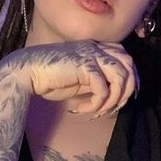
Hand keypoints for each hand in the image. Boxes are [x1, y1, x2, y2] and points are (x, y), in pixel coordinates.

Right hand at [2, 39, 138, 116]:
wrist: (29, 72)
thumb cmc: (50, 78)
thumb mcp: (79, 79)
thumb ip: (96, 81)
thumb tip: (111, 95)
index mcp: (97, 48)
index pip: (126, 59)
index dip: (131, 80)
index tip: (122, 99)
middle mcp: (97, 48)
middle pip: (129, 66)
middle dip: (127, 91)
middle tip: (113, 108)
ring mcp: (92, 55)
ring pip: (120, 78)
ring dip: (112, 101)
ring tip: (97, 111)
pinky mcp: (85, 66)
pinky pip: (102, 89)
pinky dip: (96, 104)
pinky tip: (82, 109)